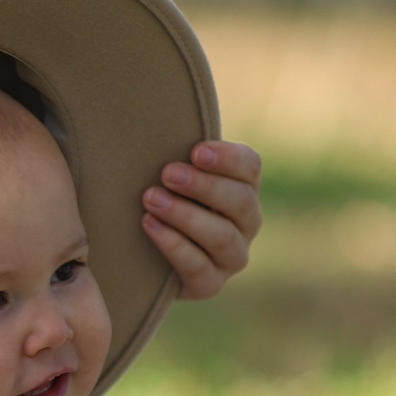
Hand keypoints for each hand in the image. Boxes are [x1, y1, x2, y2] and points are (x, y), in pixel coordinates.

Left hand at [141, 140, 261, 300]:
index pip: (250, 167)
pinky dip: (174, 245)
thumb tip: (155, 110)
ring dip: (185, 215)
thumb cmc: (160, 196)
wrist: (145, 253)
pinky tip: (149, 226)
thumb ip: (178, 151)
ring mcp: (232, 256)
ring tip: (151, 199)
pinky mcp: (210, 284)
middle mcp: (247, 223)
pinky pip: (199, 267)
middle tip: (167, 173)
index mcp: (244, 187)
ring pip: (222, 237)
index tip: (194, 150)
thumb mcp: (172, 172)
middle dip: (203, 186)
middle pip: (240, 201)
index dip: (227, 158)